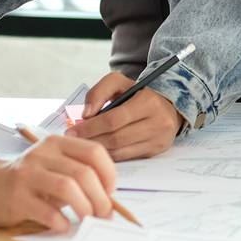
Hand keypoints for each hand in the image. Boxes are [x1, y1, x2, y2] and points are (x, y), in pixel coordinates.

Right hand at [0, 136, 116, 231]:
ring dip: (84, 208)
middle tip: (104, 215)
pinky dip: (61, 221)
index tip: (110, 193)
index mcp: (57, 144)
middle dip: (100, 198)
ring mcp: (28, 174)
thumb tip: (108, 200)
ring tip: (88, 220)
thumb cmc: (28, 180)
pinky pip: (46, 210)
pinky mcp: (16, 196)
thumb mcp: (53, 168)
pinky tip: (63, 226)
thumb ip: (78, 176)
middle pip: (83, 172)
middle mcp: (42, 154)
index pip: (94, 152)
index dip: (109, 174)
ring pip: (68, 187)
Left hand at [67, 72, 185, 159]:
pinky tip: (99, 149)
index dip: (90, 127)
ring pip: (121, 151)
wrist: (168, 106)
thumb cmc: (138, 94)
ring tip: (84, 144)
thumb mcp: (120, 83)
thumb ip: (100, 91)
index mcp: (148, 102)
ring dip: (99, 149)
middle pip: (116, 138)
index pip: (113, 119)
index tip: (72, 130)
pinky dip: (110, 155)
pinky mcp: (156, 151)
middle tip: (73, 139)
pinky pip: (127, 157)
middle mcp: (157, 123)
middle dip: (91, 139)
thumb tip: (86, 114)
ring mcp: (158, 140)